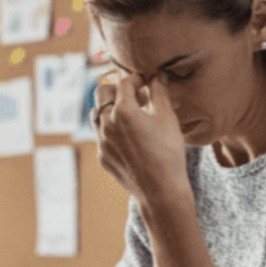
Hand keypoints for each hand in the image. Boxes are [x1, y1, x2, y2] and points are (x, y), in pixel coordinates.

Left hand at [91, 72, 189, 205]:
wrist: (161, 191)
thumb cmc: (168, 153)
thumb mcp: (168, 118)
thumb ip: (160, 92)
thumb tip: (158, 75)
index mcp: (123, 110)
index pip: (125, 82)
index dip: (137, 79)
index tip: (146, 82)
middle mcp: (107, 124)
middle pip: (101, 92)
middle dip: (117, 89)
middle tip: (135, 96)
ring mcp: (101, 142)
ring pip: (97, 114)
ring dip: (110, 108)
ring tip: (130, 115)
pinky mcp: (102, 156)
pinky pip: (101, 135)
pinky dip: (111, 129)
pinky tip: (129, 137)